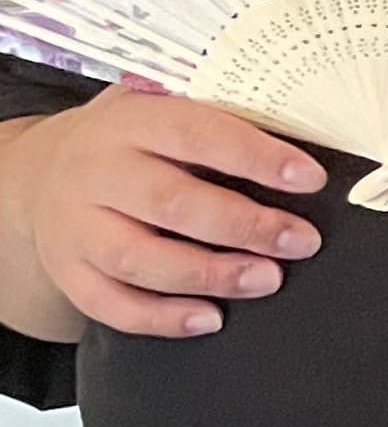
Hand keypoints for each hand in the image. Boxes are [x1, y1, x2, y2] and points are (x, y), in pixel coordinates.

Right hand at [0, 94, 322, 337]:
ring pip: (138, 259)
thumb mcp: (163, 107)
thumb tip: (305, 135)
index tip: (309, 178)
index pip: (195, 134)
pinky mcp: (67, 271)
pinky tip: (211, 318)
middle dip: (243, 226)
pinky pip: (109, 304)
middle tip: (300, 242)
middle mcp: (94, 172)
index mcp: (128, 121)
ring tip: (267, 280)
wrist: (39, 171)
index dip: (255, 157)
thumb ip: (219, 118)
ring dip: (209, 275)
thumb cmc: (132, 141)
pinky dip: (161, 318)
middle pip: (168, 203)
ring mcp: (74, 226)